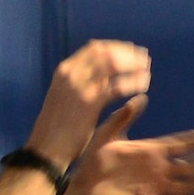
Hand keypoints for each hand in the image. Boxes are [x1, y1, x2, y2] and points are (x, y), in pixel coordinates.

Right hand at [25, 40, 152, 164]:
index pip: (94, 48)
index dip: (116, 47)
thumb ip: (81, 82)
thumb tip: (102, 75)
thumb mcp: (65, 96)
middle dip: (128, 53)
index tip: (131, 50)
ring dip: (133, 65)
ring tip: (146, 70)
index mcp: (65, 70)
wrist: (47, 147)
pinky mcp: (90, 103)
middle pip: (106, 53)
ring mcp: (80, 86)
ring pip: (113, 66)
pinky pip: (117, 87)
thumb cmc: (57, 126)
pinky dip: (133, 82)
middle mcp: (71, 73)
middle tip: (144, 57)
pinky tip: (143, 85)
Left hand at [67, 97, 193, 194]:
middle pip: (188, 166)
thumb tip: (142, 97)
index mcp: (151, 151)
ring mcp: (152, 187)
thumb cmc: (93, 161)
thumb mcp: (107, 134)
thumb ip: (124, 117)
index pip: (181, 145)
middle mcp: (157, 169)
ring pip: (182, 185)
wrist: (80, 188)